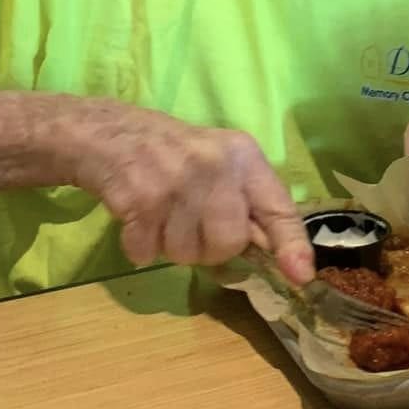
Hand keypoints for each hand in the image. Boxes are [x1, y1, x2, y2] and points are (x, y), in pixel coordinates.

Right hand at [75, 106, 314, 281]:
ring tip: (160, 215)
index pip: (277, 206)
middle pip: (228, 242)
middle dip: (208, 248)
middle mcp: (214, 165)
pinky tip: (137, 219)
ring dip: (170, 246)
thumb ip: (247, 204)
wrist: (108, 133)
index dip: (291, 244)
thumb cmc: (171, 152)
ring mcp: (176, 181)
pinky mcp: (140, 199)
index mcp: (242, 156)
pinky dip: (139, 247)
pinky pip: (148, 252)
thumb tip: (276, 256)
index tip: (300, 275)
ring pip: (187, 253)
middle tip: (188, 224)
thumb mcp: (219, 163)